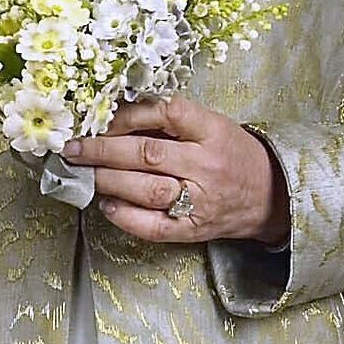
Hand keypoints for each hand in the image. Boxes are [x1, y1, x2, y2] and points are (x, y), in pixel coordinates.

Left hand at [68, 97, 287, 247]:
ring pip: (147, 188)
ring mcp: (200, 199)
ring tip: (82, 172)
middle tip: (72, 148)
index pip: (167, 113)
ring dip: (108, 180)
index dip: (128, 114)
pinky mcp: (193, 229)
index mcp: (213, 131)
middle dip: (102, 150)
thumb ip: (172, 121)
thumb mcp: (213, 125)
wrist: (271, 196)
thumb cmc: (233, 155)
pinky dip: (125, 216)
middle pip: (147, 153)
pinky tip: (106, 204)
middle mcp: (206, 164)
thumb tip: (116, 115)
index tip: (100, 116)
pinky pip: (154, 226)